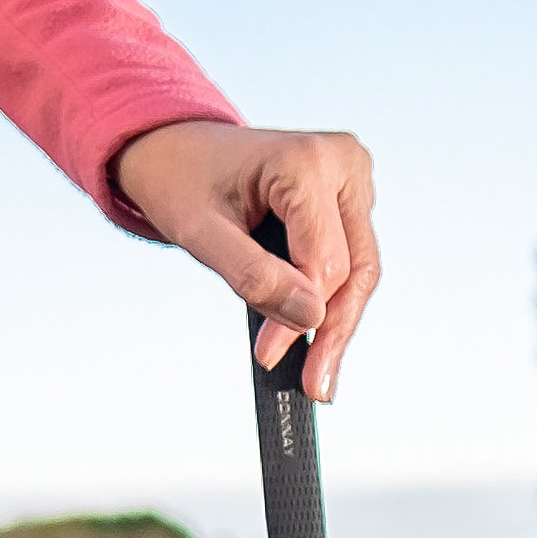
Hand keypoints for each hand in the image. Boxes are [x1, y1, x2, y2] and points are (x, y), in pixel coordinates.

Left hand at [114, 121, 383, 396]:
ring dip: (338, 322)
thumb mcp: (200, 233)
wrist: (176, 150)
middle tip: (315, 387)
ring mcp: (353, 176)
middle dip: (333, 331)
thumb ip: (252, 275)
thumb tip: (309, 318)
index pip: (324, 260)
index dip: (302, 318)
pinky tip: (317, 338)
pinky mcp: (349, 195)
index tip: (270, 358)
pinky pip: (352, 257)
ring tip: (317, 375)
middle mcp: (343, 161)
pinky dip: (333, 298)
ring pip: (361, 267)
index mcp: (306, 160)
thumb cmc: (181, 182)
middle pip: (355, 267)